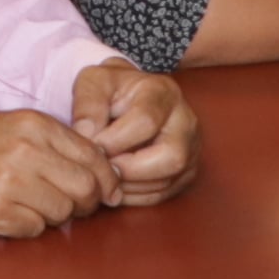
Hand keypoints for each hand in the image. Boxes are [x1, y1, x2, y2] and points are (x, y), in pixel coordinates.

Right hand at [0, 105, 117, 236]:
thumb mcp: (11, 127)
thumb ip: (54, 145)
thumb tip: (104, 176)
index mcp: (34, 125)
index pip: (95, 158)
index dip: (105, 181)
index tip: (103, 193)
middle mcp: (25, 150)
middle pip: (85, 189)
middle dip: (84, 204)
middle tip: (68, 206)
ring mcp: (8, 180)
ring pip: (62, 212)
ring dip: (51, 216)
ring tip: (26, 205)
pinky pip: (33, 229)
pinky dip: (25, 226)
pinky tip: (5, 213)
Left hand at [69, 61, 200, 202]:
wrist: (128, 97)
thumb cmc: (110, 90)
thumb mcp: (93, 82)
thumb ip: (88, 104)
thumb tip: (87, 133)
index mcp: (163, 93)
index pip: (146, 122)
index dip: (115, 140)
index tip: (94, 144)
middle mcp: (185, 121)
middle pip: (171, 157)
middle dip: (130, 170)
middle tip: (103, 165)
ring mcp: (191, 149)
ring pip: (167, 181)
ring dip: (128, 185)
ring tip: (105, 172)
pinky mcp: (185, 171)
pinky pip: (161, 194)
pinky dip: (134, 195)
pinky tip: (115, 182)